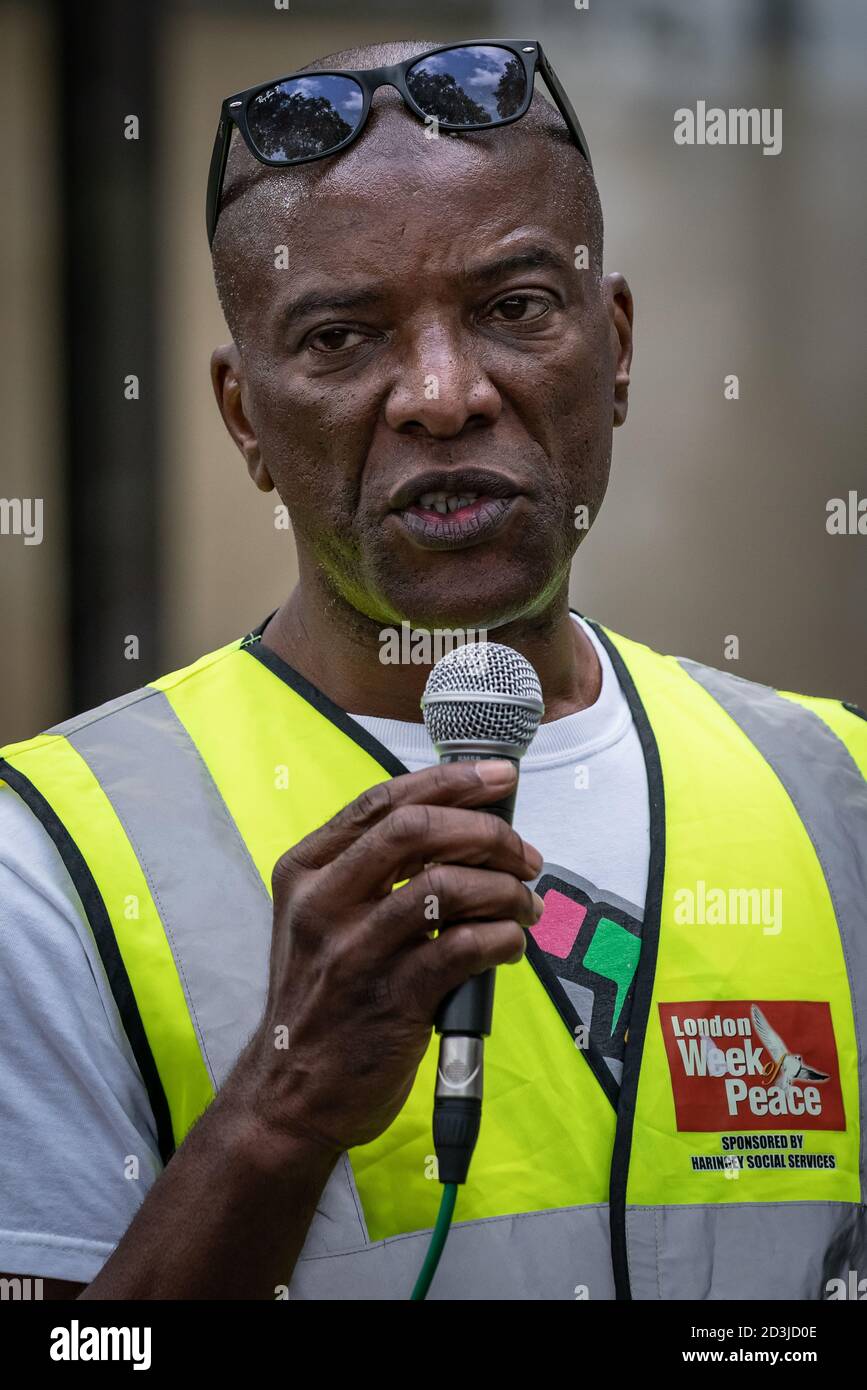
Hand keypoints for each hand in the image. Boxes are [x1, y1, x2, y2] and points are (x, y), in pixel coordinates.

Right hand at [235, 760, 543, 1154]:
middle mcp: (323, 902)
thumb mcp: (321, 919)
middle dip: (486, 832)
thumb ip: (372, 871)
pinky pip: (464, 948)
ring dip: (504, 890)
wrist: (289, 1092)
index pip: (384, 801)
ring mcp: (355, 951)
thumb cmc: (322, 998)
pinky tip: (510, 945)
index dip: (451, 781)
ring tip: (523, 907)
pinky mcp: (391, 1000)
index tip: (499, 777)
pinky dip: (503, 939)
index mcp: (306, 870)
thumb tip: (460, 827)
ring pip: (447, 886)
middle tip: (523, 855)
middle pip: (416, 830)